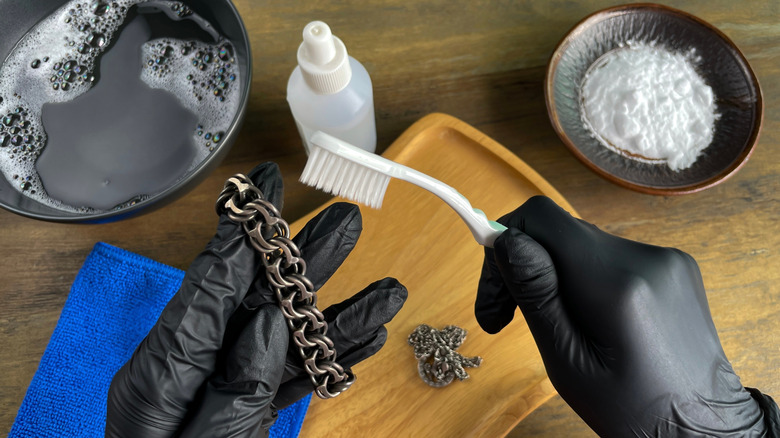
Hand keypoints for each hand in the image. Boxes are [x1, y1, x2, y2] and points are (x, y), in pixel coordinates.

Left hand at [106, 162, 406, 436]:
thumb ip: (234, 385)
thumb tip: (265, 319)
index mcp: (166, 375)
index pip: (210, 285)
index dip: (242, 232)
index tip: (264, 187)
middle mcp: (196, 373)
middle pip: (257, 301)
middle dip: (305, 263)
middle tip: (347, 221)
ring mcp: (227, 394)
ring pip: (288, 340)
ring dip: (338, 314)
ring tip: (387, 289)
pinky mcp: (249, 417)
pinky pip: (296, 379)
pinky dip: (333, 359)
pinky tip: (369, 338)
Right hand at [475, 196, 771, 436]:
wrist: (705, 429)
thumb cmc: (633, 409)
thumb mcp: (568, 364)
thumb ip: (536, 295)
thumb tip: (504, 240)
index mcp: (618, 283)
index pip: (542, 218)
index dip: (504, 242)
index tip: (493, 293)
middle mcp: (647, 257)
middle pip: (560, 232)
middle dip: (523, 268)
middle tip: (503, 319)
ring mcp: (666, 258)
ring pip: (583, 246)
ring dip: (556, 276)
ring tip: (556, 328)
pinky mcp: (674, 265)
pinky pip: (611, 257)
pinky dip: (588, 279)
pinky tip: (592, 322)